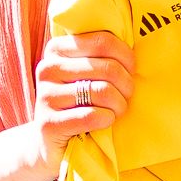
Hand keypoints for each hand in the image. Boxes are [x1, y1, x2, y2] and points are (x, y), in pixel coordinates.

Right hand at [34, 29, 136, 155]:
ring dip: (119, 104)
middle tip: (127, 95)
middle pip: (107, 68)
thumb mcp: (85, 72)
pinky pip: (92, 116)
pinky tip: (105, 121)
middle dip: (126, 85)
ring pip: (102, 92)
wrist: (49, 140)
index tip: (131, 70)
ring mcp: (45, 96)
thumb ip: (100, 55)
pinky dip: (107, 119)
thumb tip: (134, 40)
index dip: (126, 57)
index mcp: (57, 49)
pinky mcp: (49, 123)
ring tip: (117, 110)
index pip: (103, 41)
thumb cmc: (78, 101)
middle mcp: (47, 69)